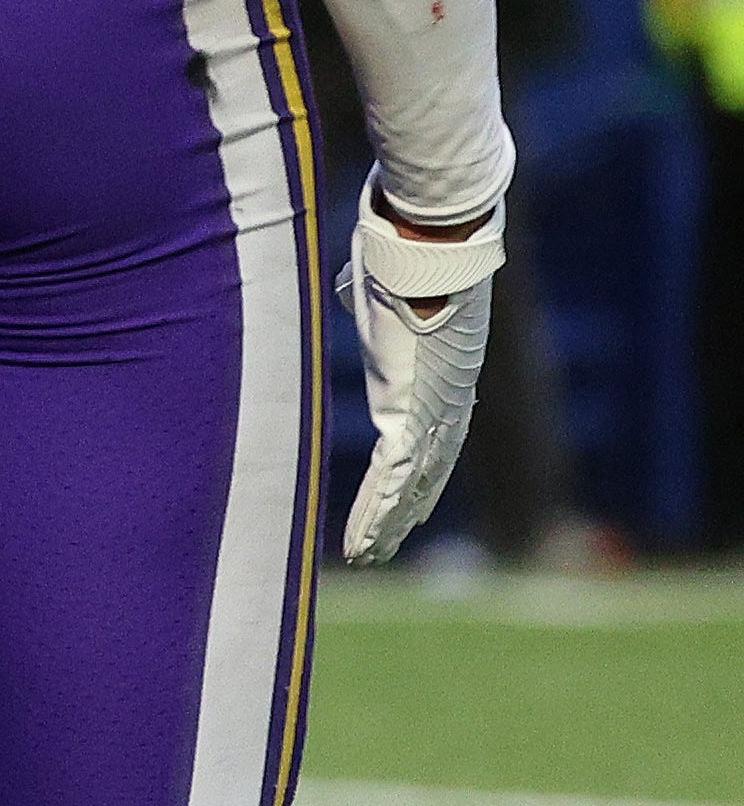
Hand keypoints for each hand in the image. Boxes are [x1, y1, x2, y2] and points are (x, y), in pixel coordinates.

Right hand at [345, 191, 499, 562]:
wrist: (432, 246)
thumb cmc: (408, 251)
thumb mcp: (385, 284)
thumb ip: (372, 298)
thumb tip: (357, 287)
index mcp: (444, 375)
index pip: (434, 439)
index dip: (419, 473)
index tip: (409, 499)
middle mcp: (448, 403)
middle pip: (427, 474)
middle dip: (406, 512)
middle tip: (390, 546)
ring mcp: (433, 414)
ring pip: (409, 488)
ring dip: (387, 527)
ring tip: (369, 558)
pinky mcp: (411, 416)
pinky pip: (391, 481)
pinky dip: (375, 516)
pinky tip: (363, 545)